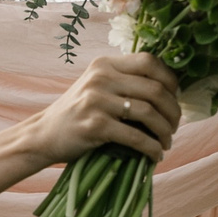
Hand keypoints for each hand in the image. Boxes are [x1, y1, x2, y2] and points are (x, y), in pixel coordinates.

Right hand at [31, 51, 181, 163]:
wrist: (43, 135)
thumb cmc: (76, 113)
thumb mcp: (97, 87)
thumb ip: (124, 82)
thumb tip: (168, 92)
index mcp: (104, 64)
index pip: (150, 62)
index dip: (170, 80)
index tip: (175, 99)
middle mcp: (101, 77)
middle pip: (155, 89)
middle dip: (173, 111)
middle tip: (173, 127)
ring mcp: (97, 100)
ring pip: (148, 113)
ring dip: (165, 131)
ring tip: (166, 142)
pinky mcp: (95, 125)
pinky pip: (135, 136)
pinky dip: (151, 148)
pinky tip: (155, 155)